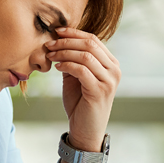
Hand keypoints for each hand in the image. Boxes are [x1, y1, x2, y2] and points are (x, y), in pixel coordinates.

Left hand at [45, 27, 120, 152]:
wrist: (85, 131)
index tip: (56, 31)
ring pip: (86, 56)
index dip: (74, 33)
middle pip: (90, 44)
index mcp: (111, 64)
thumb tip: (59, 41)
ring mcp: (109, 81)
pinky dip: (67, 65)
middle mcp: (114, 70)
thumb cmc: (80, 104)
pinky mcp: (99, 91)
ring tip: (50, 55)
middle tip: (49, 44)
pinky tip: (57, 67)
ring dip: (64, 52)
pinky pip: (82, 70)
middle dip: (67, 41)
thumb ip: (73, 60)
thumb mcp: (76, 77)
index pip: (93, 39)